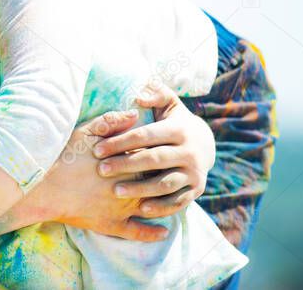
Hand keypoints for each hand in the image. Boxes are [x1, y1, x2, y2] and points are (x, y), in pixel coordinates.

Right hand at [38, 110, 169, 241]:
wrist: (45, 187)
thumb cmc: (64, 157)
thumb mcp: (85, 132)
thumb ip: (111, 121)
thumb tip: (135, 114)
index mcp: (126, 162)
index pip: (151, 156)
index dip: (159, 152)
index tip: (165, 149)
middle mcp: (131, 186)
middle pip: (156, 180)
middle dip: (166, 175)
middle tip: (174, 171)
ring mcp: (124, 207)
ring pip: (153, 205)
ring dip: (164, 202)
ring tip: (172, 198)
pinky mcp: (113, 225)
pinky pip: (139, 232)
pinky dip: (153, 233)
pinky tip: (164, 231)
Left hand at [92, 82, 214, 217]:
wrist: (205, 144)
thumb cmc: (174, 121)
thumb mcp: (168, 103)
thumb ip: (154, 93)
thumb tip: (138, 94)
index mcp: (179, 130)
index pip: (145, 136)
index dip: (120, 142)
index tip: (97, 149)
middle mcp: (190, 152)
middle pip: (153, 160)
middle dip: (125, 165)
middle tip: (101, 170)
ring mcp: (195, 173)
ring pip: (165, 183)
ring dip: (140, 189)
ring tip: (116, 191)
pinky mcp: (196, 190)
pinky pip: (178, 201)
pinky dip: (161, 207)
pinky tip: (142, 209)